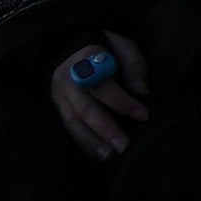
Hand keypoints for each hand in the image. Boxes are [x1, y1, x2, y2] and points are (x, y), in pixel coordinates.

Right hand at [45, 31, 150, 161]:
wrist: (65, 45)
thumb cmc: (102, 46)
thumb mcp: (122, 44)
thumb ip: (134, 65)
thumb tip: (142, 90)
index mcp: (87, 61)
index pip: (106, 87)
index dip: (124, 102)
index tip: (144, 115)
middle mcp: (70, 80)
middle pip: (87, 109)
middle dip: (106, 129)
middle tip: (124, 145)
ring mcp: (60, 95)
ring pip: (73, 122)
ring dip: (91, 141)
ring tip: (109, 155)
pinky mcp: (56, 106)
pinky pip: (67, 127)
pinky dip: (81, 142)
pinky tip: (95, 153)